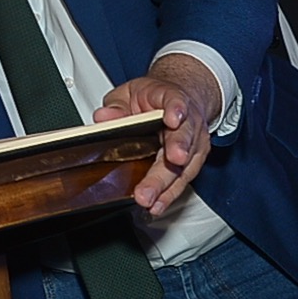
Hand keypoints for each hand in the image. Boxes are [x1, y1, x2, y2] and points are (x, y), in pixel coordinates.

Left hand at [96, 54, 218, 214]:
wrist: (182, 100)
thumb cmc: (155, 97)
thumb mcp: (129, 93)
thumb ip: (116, 106)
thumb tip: (103, 118)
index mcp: (172, 98)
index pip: (176, 102)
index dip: (175, 110)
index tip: (172, 119)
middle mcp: (188, 122)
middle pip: (182, 139)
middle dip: (173, 158)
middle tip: (161, 170)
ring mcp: (194, 143)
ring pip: (184, 166)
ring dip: (168, 185)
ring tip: (152, 200)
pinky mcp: (193, 162)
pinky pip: (182, 180)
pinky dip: (169, 194)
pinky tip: (157, 205)